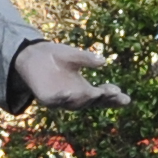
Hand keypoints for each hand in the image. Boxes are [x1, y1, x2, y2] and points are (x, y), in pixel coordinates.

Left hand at [13, 41, 129, 108]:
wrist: (32, 54)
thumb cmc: (55, 56)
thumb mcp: (74, 56)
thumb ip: (87, 59)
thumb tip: (103, 61)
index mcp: (84, 89)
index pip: (102, 97)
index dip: (113, 98)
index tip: (124, 96)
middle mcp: (74, 97)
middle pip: (92, 102)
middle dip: (104, 99)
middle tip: (116, 93)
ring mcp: (60, 100)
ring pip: (76, 103)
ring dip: (86, 98)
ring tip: (97, 92)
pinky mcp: (45, 98)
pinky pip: (55, 100)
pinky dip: (62, 98)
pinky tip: (69, 92)